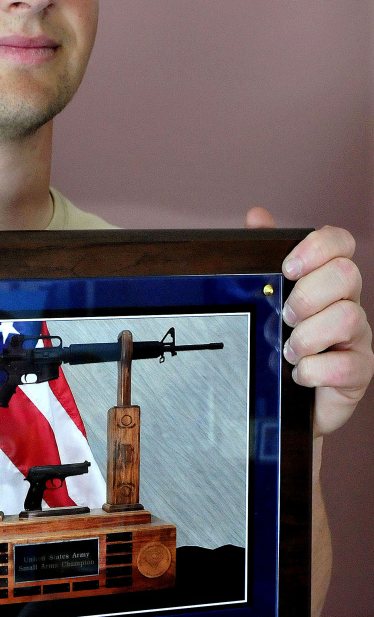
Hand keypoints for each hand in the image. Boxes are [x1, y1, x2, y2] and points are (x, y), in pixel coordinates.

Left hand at [245, 207, 373, 436]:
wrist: (282, 400)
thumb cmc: (276, 343)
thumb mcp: (265, 298)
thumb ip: (262, 257)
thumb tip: (257, 216)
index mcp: (326, 279)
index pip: (340, 243)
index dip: (318, 247)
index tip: (288, 267)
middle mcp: (347, 302)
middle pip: (347, 275)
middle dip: (308, 295)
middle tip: (284, 316)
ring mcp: (357, 337)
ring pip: (348, 317)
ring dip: (308, 336)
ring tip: (288, 350)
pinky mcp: (358, 372)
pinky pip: (347, 365)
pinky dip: (315, 369)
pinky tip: (299, 374)